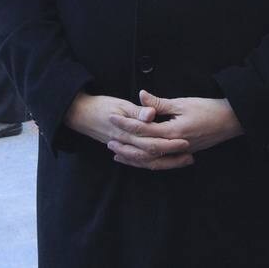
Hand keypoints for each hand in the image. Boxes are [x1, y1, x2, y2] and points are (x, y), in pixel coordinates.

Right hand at [65, 92, 191, 169]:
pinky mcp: (121, 149)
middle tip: (190, 157)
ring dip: (164, 163)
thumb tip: (152, 115)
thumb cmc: (100, 105)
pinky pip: (137, 161)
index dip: (170, 143)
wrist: (78, 114)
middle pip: (152, 155)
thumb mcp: (120, 104)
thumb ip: (137, 111)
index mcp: (128, 132)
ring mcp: (123, 148)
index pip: (153, 140)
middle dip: (171, 157)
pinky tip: (160, 163)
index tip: (186, 142)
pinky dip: (150, 163)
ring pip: (146, 161)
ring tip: (181, 162)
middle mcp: (127, 144)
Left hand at [105, 91, 243, 169]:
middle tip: (108, 139)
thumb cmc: (209, 108)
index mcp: (173, 131)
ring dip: (133, 158)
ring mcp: (179, 153)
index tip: (113, 117)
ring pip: (152, 161)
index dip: (126, 123)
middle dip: (125, 144)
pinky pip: (162, 163)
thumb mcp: (183, 102)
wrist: (230, 121)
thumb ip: (160, 103)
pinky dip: (148, 162)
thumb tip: (140, 96)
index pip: (144, 129)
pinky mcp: (183, 155)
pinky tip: (139, 160)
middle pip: (144, 149)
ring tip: (117, 154)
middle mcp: (175, 146)